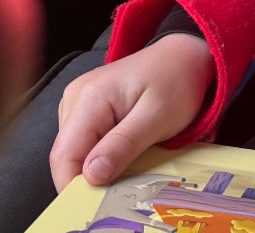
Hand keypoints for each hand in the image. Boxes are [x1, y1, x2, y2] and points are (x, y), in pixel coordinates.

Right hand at [49, 33, 214, 191]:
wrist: (186, 53)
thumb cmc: (178, 80)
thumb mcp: (158, 116)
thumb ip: (124, 144)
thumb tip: (91, 176)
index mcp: (90, 97)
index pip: (64, 155)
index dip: (75, 186)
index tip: (98, 203)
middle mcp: (76, 97)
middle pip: (68, 155)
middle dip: (89, 177)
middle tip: (122, 185)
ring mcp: (79, 100)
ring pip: (75, 151)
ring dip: (97, 165)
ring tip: (130, 161)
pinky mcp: (88, 107)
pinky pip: (85, 140)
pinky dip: (102, 153)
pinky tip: (125, 149)